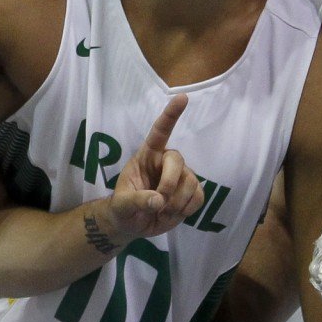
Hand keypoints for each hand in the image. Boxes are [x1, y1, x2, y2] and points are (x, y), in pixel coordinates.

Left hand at [96, 96, 204, 243]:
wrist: (132, 224)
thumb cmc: (123, 207)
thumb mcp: (122, 205)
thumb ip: (136, 200)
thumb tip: (158, 200)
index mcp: (147, 156)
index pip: (159, 131)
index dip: (171, 114)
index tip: (182, 97)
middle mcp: (166, 161)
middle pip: (178, 161)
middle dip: (169, 184)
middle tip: (159, 204)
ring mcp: (181, 176)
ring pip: (191, 182)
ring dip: (177, 203)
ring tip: (162, 212)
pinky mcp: (191, 192)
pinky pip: (199, 196)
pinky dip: (188, 209)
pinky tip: (175, 214)